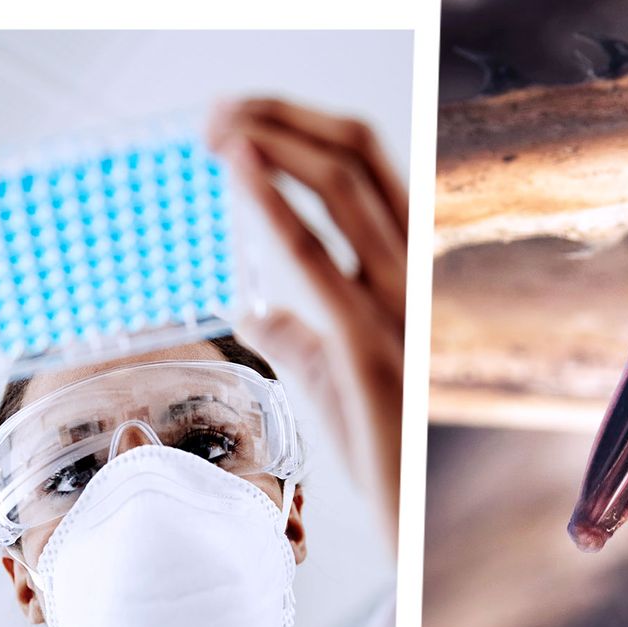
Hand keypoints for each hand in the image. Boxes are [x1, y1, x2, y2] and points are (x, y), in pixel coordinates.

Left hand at [208, 100, 406, 545]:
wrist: (406, 514)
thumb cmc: (375, 446)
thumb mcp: (330, 376)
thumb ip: (297, 333)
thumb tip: (254, 304)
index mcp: (407, 273)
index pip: (370, 168)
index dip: (307, 127)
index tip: (245, 120)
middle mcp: (411, 275)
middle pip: (358, 157)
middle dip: (284, 117)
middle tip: (217, 112)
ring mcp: (396, 306)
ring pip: (344, 188)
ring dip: (274, 142)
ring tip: (216, 130)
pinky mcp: (367, 345)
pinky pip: (317, 259)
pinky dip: (274, 206)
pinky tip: (239, 173)